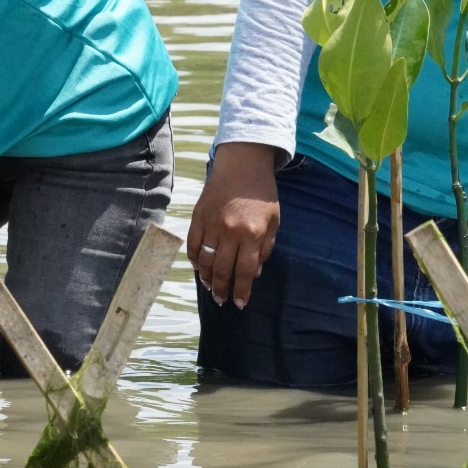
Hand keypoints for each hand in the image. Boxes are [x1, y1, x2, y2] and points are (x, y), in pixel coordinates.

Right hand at [188, 142, 281, 308]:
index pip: (245, 271)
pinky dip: (194, 259)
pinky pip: (193, 244)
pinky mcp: (198, 216)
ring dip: (207, 278)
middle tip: (221, 301)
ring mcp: (211, 224)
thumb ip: (265, 248)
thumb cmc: (262, 194)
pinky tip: (199, 267)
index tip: (239, 303)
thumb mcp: (274, 222)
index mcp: (251, 234)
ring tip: (210, 288)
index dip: (241, 290)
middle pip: (222, 269)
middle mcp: (230, 231)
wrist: (242, 164)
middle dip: (222, 289)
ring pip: (205, 260)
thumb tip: (254, 272)